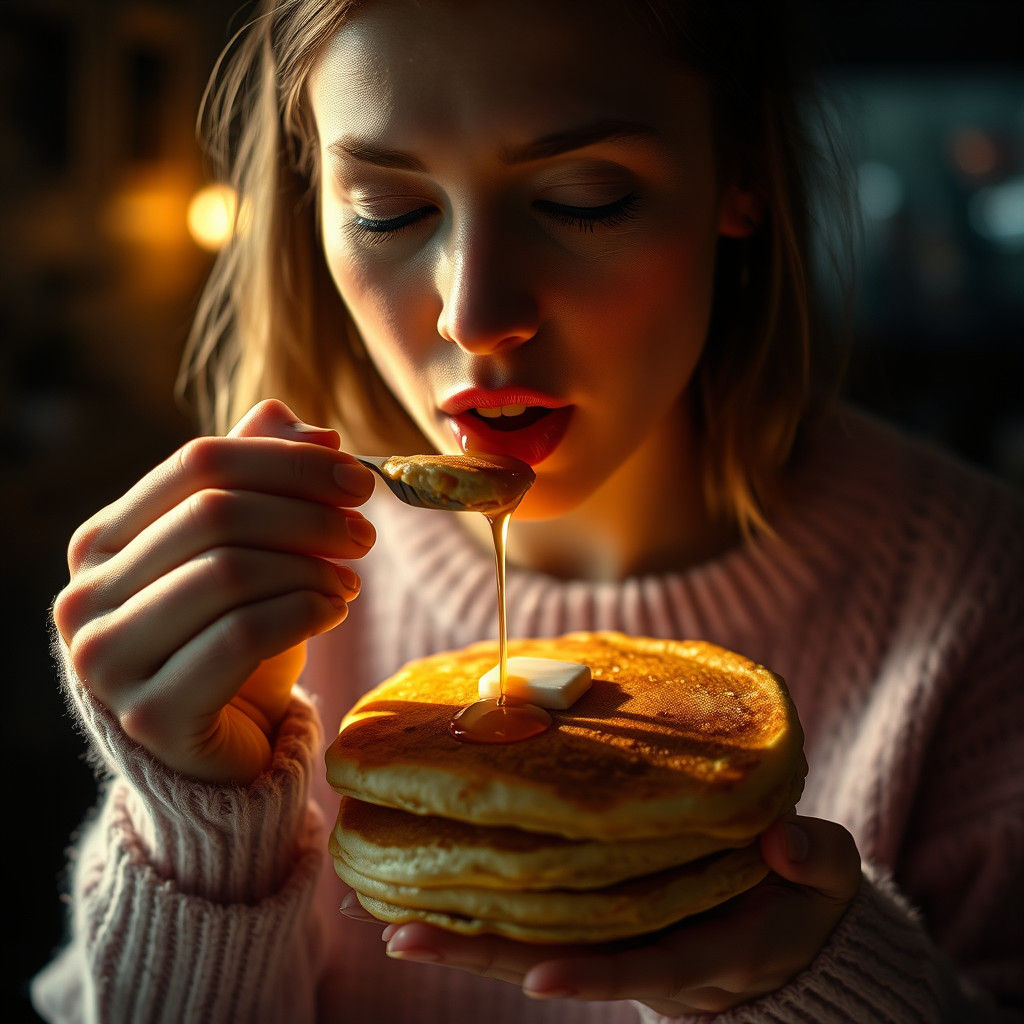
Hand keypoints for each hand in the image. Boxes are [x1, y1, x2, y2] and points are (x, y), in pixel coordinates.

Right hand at [53, 399, 375, 784]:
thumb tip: (306, 422)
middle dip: (309, 514)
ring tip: (350, 580)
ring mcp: (109, 660)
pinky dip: (304, 611)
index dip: (288, 460)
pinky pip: (243, 637)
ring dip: (311, 567)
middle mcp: (86, 595)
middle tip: (365, 533)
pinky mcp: (152, 715)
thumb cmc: (231, 637)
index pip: (199, 462)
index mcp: (103, 540)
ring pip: (231, 572)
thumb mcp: (246, 553)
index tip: (356, 475)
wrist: (216, 746)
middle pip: (216, 513)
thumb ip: (260, 481)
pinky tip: (332, 610)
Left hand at [350, 815, 859, 1015]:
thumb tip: (784, 840)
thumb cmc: (802, 895)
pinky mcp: (596, 917)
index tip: (535, 974)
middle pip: (555, 961)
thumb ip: (814, 860)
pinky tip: (420, 885)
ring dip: (456, 932)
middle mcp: (645, 958)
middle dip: (479, 956)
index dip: (594, 976)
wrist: (783, 924)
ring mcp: (615, 940)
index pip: (645, 972)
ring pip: (529, 943)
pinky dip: (477, 906)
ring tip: (380, 912)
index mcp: (706, 952)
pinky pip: (532, 915)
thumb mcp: (827, 878)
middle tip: (398, 936)